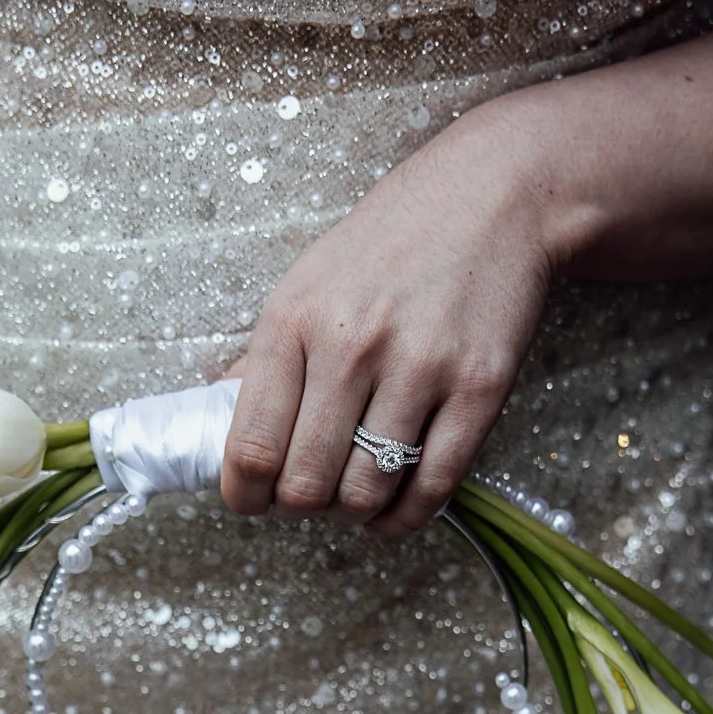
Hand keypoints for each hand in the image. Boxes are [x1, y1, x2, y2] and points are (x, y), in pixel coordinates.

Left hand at [220, 113, 554, 533]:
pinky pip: (432, 489)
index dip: (244, 496)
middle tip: (310, 494)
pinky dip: (404, 518)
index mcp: (293, 320)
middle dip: (300, 507)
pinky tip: (393, 509)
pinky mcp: (478, 388)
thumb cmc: (390, 243)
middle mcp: (351, 346)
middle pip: (304, 484)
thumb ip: (264, 359)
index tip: (251, 501)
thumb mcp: (306, 282)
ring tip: (354, 495)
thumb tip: (219, 424)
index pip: (250, 448)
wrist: (493, 195)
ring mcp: (419, 369)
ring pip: (366, 494)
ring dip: (354, 513)